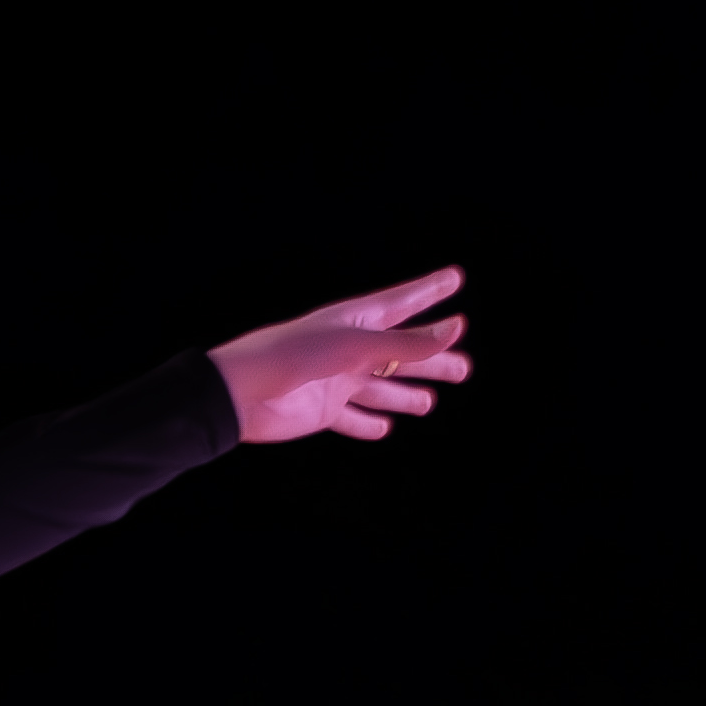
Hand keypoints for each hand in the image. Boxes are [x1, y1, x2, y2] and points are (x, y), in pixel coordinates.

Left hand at [208, 264, 470, 444]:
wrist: (242, 392)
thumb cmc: (295, 354)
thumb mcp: (356, 346)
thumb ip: (406, 343)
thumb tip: (457, 329)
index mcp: (357, 320)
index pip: (403, 302)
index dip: (430, 291)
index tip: (455, 277)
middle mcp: (350, 349)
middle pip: (401, 353)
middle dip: (431, 359)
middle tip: (463, 367)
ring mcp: (337, 381)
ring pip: (381, 387)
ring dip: (406, 394)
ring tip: (430, 402)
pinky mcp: (322, 411)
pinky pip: (351, 418)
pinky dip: (367, 423)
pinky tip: (384, 428)